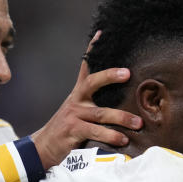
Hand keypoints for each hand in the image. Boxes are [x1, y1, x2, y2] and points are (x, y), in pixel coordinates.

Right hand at [30, 31, 140, 168]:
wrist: (43, 147)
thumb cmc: (68, 129)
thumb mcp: (79, 112)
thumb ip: (96, 104)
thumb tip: (124, 102)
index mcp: (79, 94)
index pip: (86, 67)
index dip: (92, 50)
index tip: (101, 34)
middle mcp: (76, 101)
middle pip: (93, 83)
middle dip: (110, 76)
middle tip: (128, 73)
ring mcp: (74, 116)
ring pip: (100, 113)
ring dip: (121, 118)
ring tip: (138, 123)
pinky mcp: (73, 132)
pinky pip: (95, 132)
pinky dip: (110, 136)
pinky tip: (122, 140)